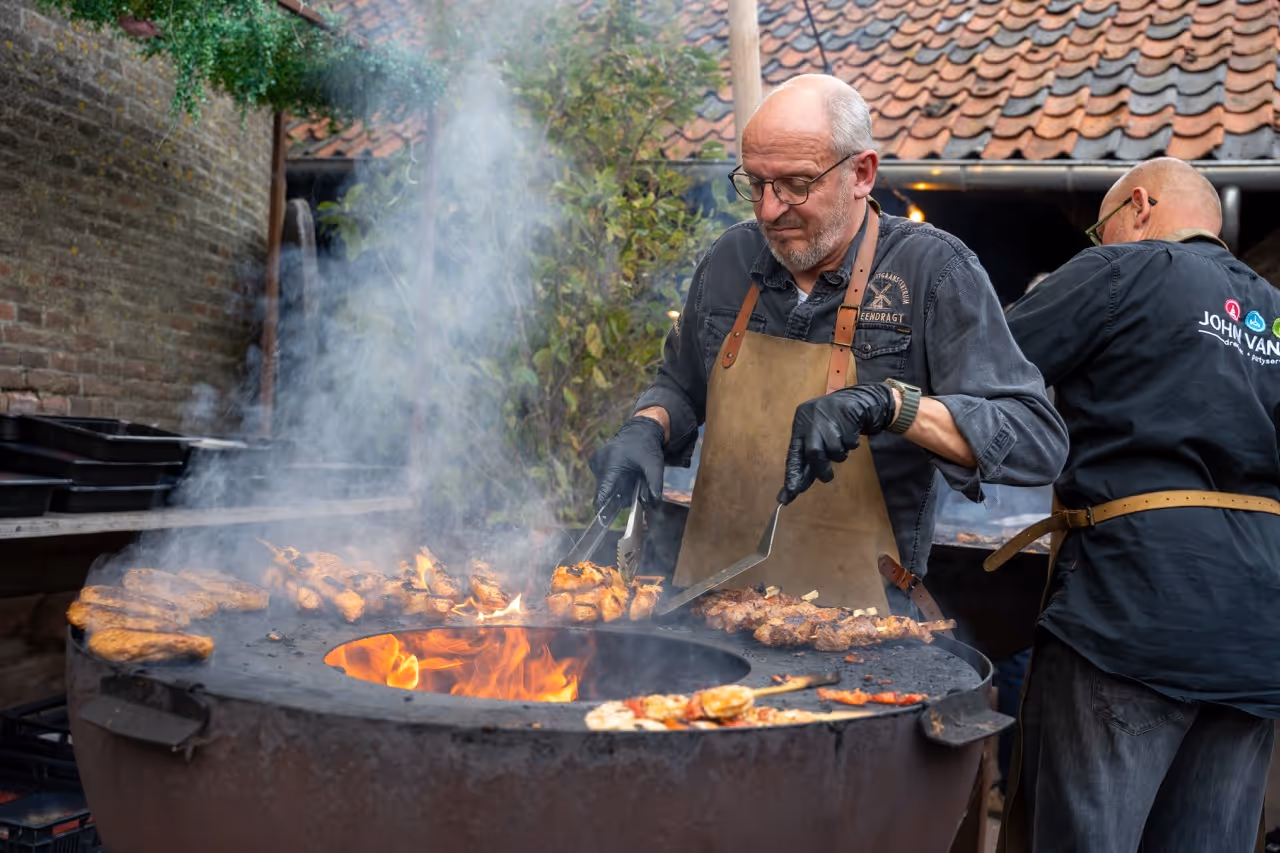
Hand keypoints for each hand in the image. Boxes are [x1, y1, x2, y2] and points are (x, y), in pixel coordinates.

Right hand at [589, 416, 666, 510]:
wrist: (640, 429)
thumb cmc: (648, 447)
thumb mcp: (655, 466)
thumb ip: (654, 486)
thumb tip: (654, 505)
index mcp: (612, 462)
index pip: (603, 490)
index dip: (603, 506)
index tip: (603, 518)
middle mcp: (600, 461)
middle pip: (605, 490)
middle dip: (618, 495)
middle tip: (634, 487)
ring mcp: (595, 460)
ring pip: (603, 485)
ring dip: (616, 488)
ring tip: (630, 477)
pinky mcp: (594, 461)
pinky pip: (602, 479)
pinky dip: (612, 481)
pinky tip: (623, 473)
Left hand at [779, 383, 896, 503]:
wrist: (854, 401)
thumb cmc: (829, 423)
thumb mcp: (814, 436)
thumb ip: (807, 458)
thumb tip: (796, 488)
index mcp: (800, 425)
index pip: (793, 454)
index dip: (792, 474)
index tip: (789, 494)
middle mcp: (811, 420)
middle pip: (814, 452)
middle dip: (821, 469)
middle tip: (826, 477)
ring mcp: (830, 418)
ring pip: (834, 450)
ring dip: (839, 455)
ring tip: (840, 444)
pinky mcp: (847, 417)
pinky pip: (849, 443)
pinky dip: (850, 444)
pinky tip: (849, 433)